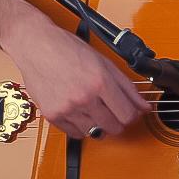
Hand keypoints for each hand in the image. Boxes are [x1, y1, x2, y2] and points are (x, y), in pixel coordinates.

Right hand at [12, 21, 151, 140]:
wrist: (35, 45)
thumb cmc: (66, 48)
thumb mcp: (103, 62)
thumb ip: (127, 86)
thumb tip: (143, 105)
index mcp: (100, 82)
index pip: (128, 115)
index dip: (132, 115)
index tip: (128, 111)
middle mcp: (84, 97)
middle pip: (114, 128)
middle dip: (117, 121)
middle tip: (111, 110)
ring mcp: (67, 108)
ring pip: (95, 133)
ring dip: (98, 124)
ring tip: (92, 108)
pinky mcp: (52, 115)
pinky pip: (75, 134)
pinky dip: (80, 126)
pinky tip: (78, 111)